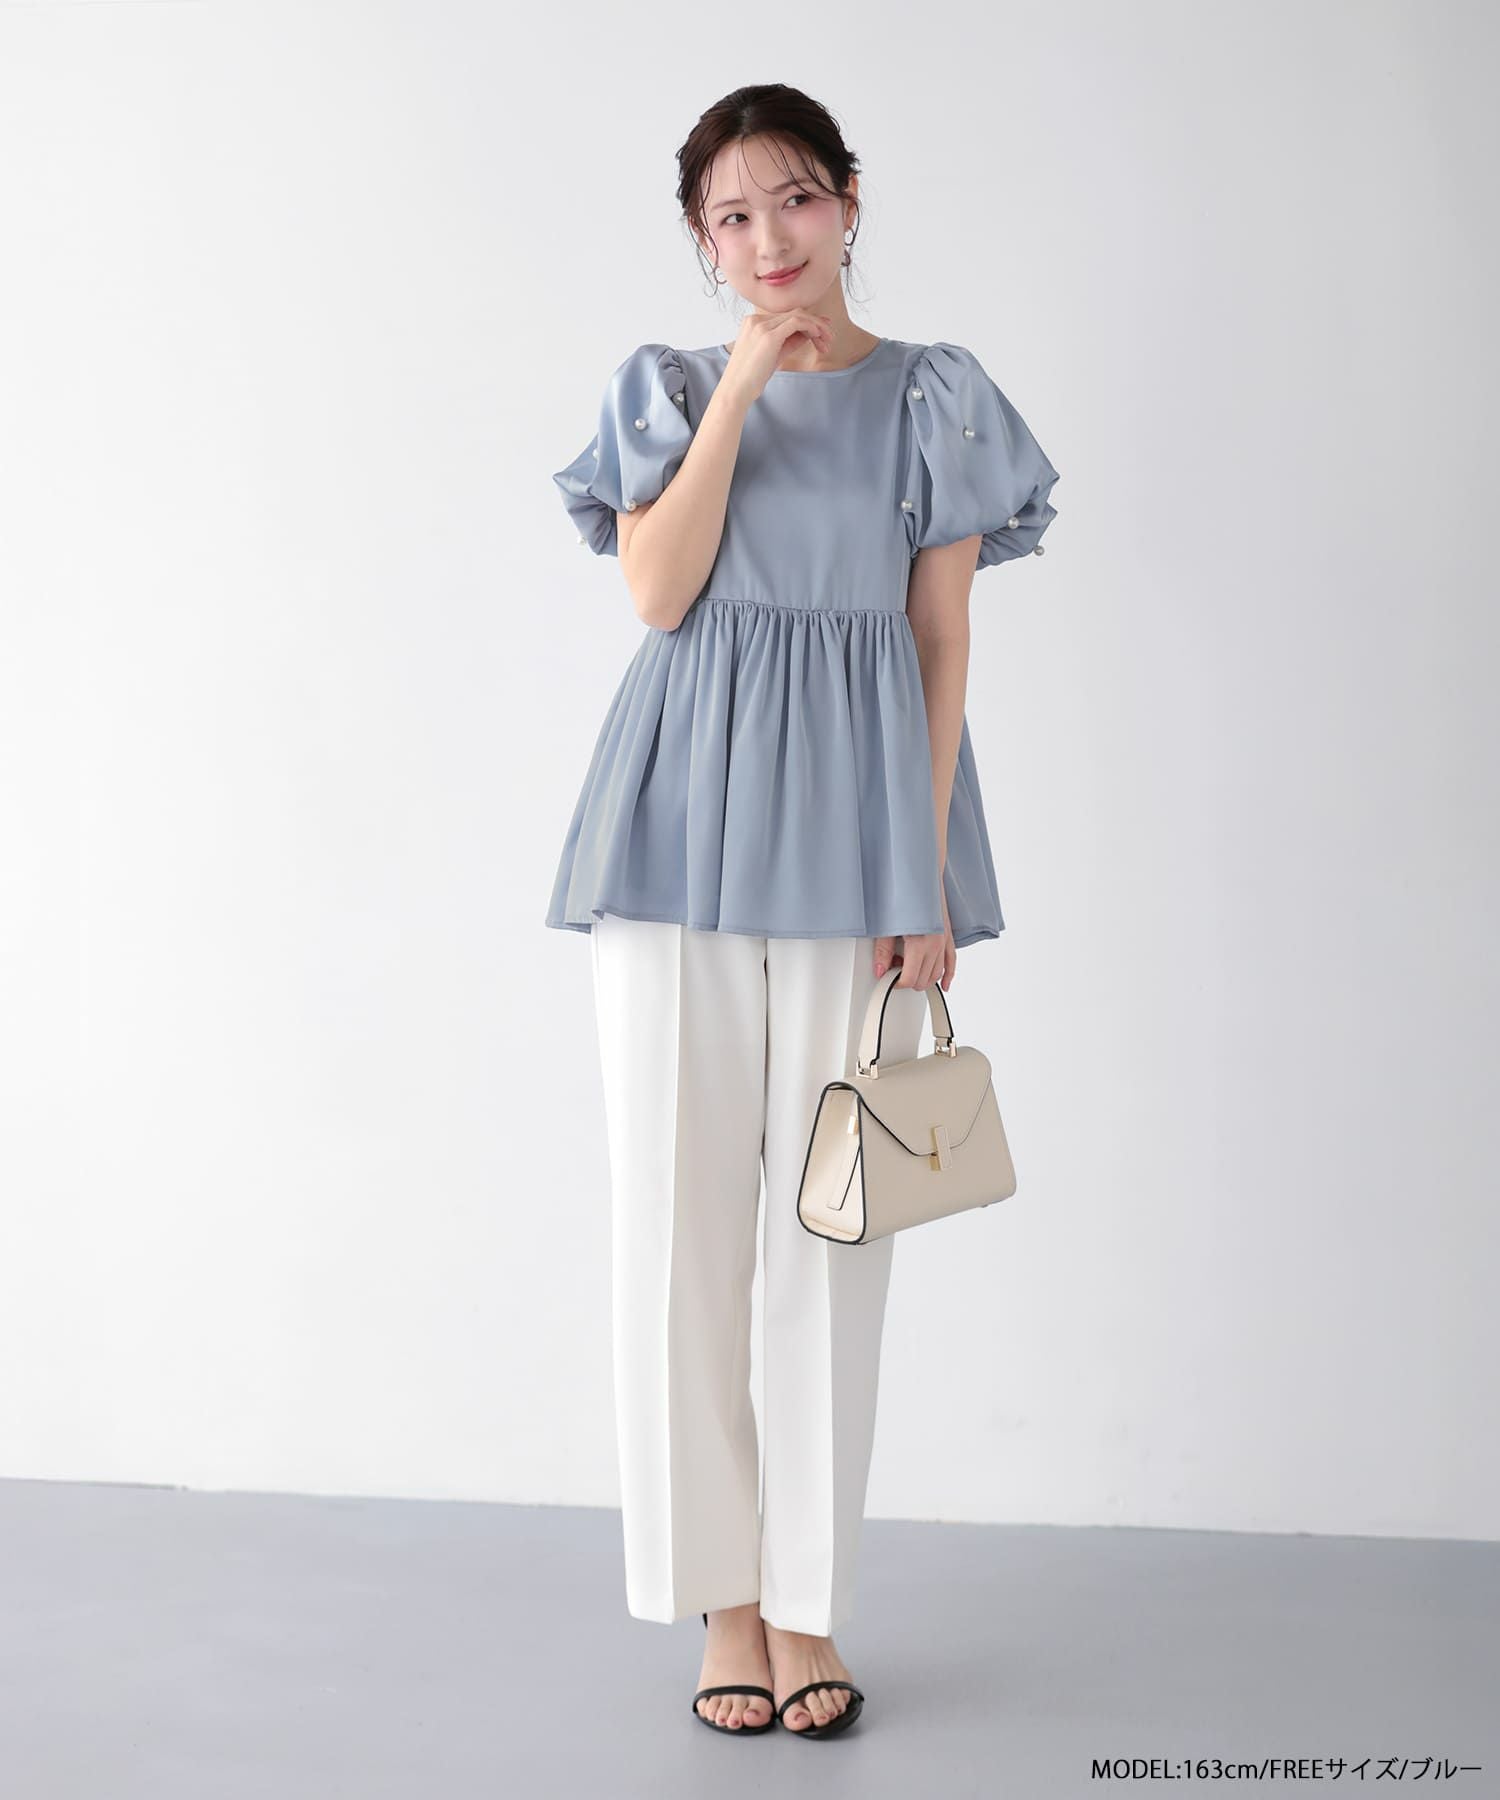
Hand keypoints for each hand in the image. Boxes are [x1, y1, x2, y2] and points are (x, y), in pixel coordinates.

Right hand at [720, 309, 834, 404]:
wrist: (735, 390)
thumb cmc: (751, 378)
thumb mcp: (773, 355)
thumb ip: (789, 342)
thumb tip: (809, 334)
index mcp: (754, 322)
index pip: (787, 316)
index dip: (808, 323)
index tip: (822, 333)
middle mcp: (756, 320)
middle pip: (794, 314)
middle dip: (816, 325)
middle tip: (829, 339)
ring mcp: (761, 326)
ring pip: (798, 316)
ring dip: (817, 327)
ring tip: (827, 341)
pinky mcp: (769, 335)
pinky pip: (797, 322)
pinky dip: (811, 327)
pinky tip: (819, 337)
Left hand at [874, 889, 956, 992]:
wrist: (922, 876)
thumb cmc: (904, 895)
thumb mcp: (887, 924)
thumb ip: (882, 951)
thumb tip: (879, 970)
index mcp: (920, 944)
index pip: (910, 978)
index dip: (897, 983)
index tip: (888, 979)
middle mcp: (935, 945)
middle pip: (924, 979)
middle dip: (909, 980)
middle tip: (894, 970)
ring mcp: (944, 941)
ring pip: (938, 974)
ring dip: (923, 979)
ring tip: (908, 970)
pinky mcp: (948, 936)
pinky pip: (952, 962)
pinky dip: (948, 976)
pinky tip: (945, 985)